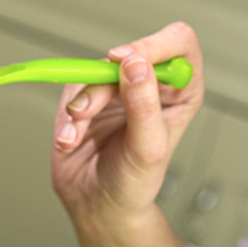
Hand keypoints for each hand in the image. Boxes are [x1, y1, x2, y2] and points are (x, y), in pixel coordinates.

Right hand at [51, 22, 203, 223]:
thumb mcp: (148, 148)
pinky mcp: (87, 95)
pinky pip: (72, 88)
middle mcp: (150, 84)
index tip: (127, 62)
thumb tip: (136, 64)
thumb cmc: (134, 182)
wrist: (96, 203)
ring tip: (76, 135)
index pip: (178, 43)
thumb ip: (144, 105)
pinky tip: (70, 139)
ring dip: (81, 104)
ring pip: (95, 70)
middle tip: (88, 109)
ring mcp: (116, 88)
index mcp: (180, 91)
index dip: (153, 45)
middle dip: (104, 84)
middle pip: (129, 53)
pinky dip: (67, 116)